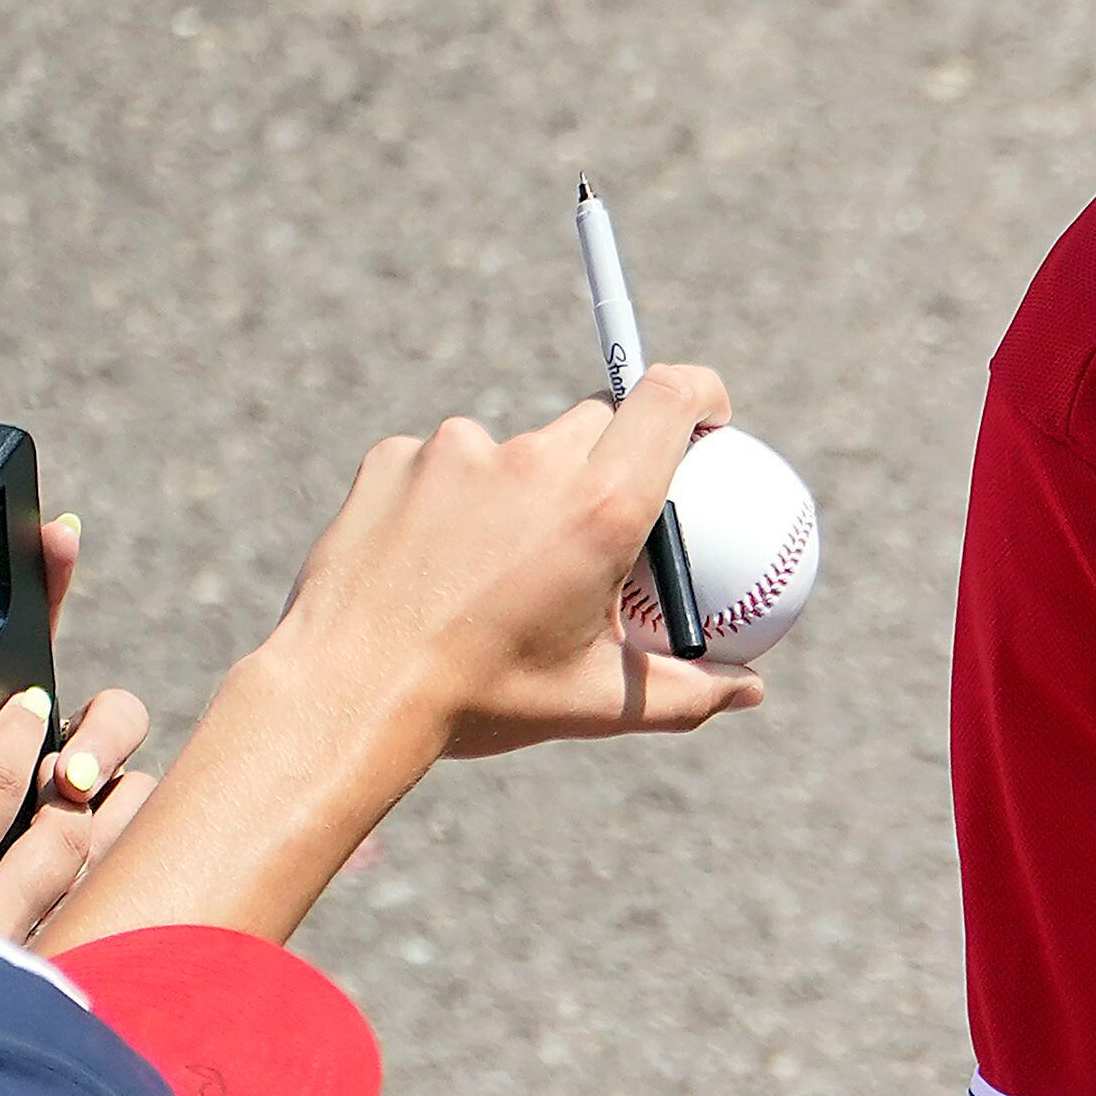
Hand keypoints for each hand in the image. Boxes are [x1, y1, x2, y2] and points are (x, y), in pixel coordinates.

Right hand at [0, 516, 155, 946]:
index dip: (14, 735)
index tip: (27, 701)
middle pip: (72, 832)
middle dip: (85, 773)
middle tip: (81, 742)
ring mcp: (29, 969)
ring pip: (102, 878)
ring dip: (117, 823)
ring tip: (109, 789)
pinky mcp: (50, 998)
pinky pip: (97, 922)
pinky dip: (108, 878)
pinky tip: (106, 855)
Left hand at [257, 367, 766, 760]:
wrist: (346, 692)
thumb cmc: (481, 701)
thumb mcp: (595, 705)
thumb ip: (685, 693)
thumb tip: (749, 691)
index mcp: (601, 508)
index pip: (671, 397)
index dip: (700, 391)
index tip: (709, 417)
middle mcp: (535, 462)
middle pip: (597, 420)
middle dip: (607, 458)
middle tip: (590, 524)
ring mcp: (457, 451)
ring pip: (513, 449)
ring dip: (518, 489)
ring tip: (491, 567)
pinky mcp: (395, 458)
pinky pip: (442, 464)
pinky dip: (449, 501)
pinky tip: (431, 562)